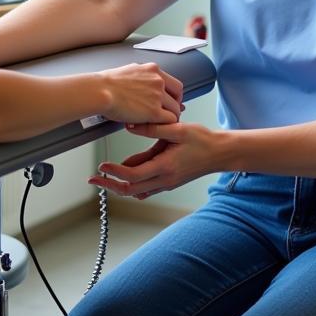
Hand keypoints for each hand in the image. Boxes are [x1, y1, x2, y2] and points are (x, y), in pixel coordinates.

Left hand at [90, 122, 218, 198]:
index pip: (133, 175)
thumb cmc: (202, 140)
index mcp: (165, 167)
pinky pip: (146, 187)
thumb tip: (129, 124)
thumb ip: (153, 127)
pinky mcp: (169, 181)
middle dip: (110, 185)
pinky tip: (126, 171)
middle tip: (94, 179)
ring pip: (137, 191)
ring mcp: (166, 183)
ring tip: (105, 175)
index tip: (102, 166)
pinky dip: (133, 183)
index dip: (114, 172)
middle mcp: (164, 180)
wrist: (221, 152)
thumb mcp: (177, 129)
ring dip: (120, 185)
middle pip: (130, 190)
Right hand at [99, 62, 183, 124]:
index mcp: (152, 70)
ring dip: (169, 117)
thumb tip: (140, 82)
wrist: (100, 91)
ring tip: (160, 123)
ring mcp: (157, 96)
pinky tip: (158, 127)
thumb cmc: (106, 83)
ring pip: (175, 109)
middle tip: (170, 112)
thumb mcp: (128, 71)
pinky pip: (170, 120)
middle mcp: (158, 80)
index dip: (173, 94)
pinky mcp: (154, 111)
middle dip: (175, 105)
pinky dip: (165, 125)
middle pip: (178, 95)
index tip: (171, 100)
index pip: (173, 82)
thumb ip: (141, 77)